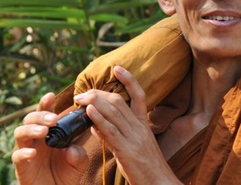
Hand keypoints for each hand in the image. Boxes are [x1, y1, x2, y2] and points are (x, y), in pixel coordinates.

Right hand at [11, 93, 88, 184]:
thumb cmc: (66, 174)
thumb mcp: (79, 163)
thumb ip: (79, 154)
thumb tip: (71, 149)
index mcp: (49, 133)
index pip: (44, 113)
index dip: (45, 103)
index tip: (51, 96)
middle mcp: (35, 139)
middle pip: (29, 119)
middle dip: (40, 115)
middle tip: (53, 119)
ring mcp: (27, 151)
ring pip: (19, 133)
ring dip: (31, 129)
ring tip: (44, 131)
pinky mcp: (21, 167)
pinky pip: (16, 156)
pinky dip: (23, 152)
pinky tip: (33, 153)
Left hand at [74, 66, 180, 184]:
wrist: (160, 184)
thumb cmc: (146, 169)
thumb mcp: (131, 148)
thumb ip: (114, 134)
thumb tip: (96, 124)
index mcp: (144, 125)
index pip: (138, 95)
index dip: (129, 80)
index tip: (117, 68)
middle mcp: (140, 127)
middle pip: (120, 101)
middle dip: (99, 93)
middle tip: (82, 92)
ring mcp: (134, 138)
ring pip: (115, 112)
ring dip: (95, 102)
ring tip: (80, 98)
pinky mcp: (127, 150)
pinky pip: (112, 130)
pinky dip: (99, 119)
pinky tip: (89, 112)